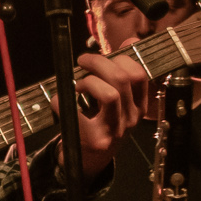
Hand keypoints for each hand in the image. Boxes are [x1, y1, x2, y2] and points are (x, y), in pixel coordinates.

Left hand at [66, 53, 150, 177]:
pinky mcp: (96, 140)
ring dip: (88, 82)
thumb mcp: (116, 99)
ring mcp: (116, 130)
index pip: (139, 75)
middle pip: (121, 80)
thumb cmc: (100, 122)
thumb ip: (120, 70)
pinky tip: (61, 100)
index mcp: (139, 105)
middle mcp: (132, 118)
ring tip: (78, 85)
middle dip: (98, 63)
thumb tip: (130, 40)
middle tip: (82, 61)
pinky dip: (63, 100)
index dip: (121, 58)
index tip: (105, 55)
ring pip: (109, 94)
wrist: (89, 159)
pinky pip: (77, 112)